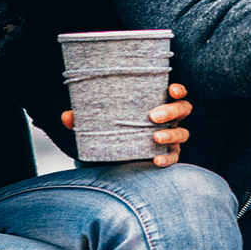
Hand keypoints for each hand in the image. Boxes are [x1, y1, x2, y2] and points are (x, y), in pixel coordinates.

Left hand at [61, 83, 192, 167]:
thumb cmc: (115, 126)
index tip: (170, 89)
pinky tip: (156, 160)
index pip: (176, 92)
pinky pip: (173, 157)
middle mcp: (169, 118)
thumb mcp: (101, 118)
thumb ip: (86, 117)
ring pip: (182, 133)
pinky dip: (167, 158)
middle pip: (183, 109)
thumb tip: (67, 116)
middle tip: (153, 116)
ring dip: (171, 134)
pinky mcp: (166, 154)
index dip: (178, 90)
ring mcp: (170, 137)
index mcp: (158, 102)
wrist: (115, 152)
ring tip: (155, 137)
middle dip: (172, 111)